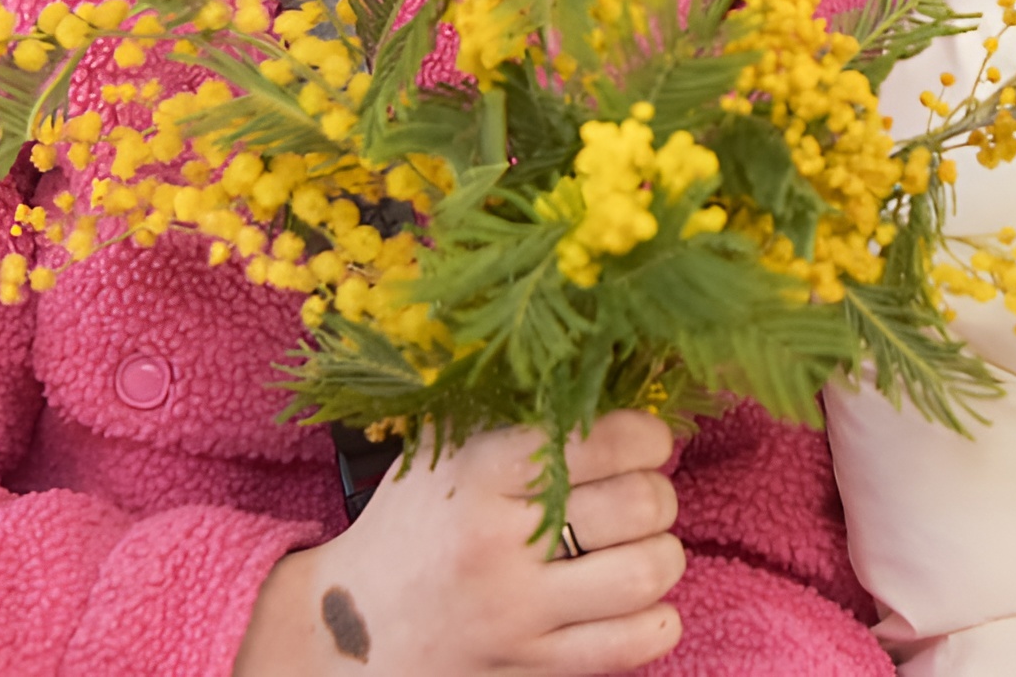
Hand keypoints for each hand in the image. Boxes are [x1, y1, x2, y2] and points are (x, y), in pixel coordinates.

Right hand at [234, 409, 684, 675]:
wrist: (351, 627)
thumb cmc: (414, 524)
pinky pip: (633, 644)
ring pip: (646, 574)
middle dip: (659, 492)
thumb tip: (601, 367)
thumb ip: (513, 409)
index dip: (647, 435)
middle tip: (643, 493)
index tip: (647, 441)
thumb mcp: (444, 451)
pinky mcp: (530, 665)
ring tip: (643, 545)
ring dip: (664, 553)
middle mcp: (498, 542)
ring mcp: (515, 611)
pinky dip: (657, 620)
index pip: (600, 439)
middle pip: (638, 504)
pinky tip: (636, 601)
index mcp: (478, 473)